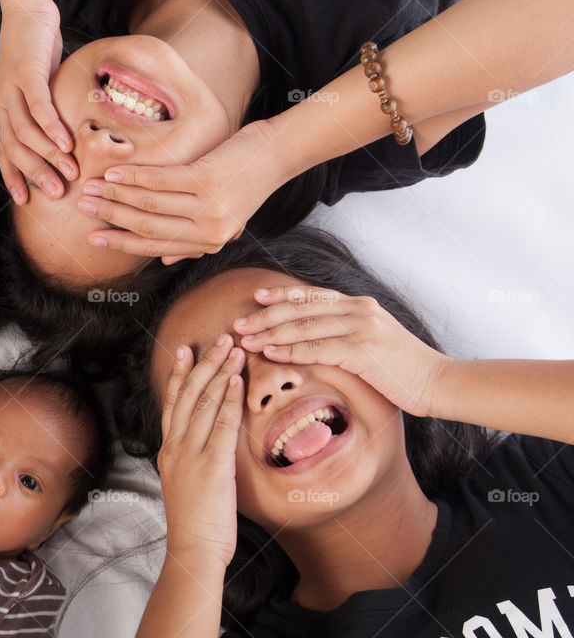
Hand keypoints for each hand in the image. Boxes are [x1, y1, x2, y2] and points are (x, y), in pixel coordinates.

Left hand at [0, 0, 75, 203]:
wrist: (27, 13)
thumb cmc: (36, 52)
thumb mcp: (39, 90)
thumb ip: (46, 115)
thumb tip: (67, 140)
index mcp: (4, 112)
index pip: (5, 152)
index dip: (14, 178)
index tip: (26, 201)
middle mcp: (3, 105)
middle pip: (15, 149)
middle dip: (36, 175)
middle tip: (59, 193)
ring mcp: (11, 90)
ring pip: (26, 133)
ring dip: (49, 156)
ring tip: (70, 171)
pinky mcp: (26, 75)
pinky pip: (38, 107)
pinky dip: (51, 128)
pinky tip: (66, 142)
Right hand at [82, 120, 291, 262]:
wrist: (277, 155)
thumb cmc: (246, 183)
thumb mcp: (223, 220)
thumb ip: (194, 240)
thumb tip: (164, 261)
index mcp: (210, 243)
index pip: (156, 246)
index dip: (122, 242)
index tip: (95, 237)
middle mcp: (209, 231)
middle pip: (147, 226)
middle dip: (110, 217)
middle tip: (84, 206)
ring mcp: (209, 207)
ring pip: (149, 204)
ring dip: (115, 195)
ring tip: (92, 187)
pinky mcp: (207, 180)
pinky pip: (160, 181)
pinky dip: (132, 177)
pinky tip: (114, 172)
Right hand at [158, 335, 244, 568]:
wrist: (192, 550)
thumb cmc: (194, 523)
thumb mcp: (185, 483)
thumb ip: (191, 458)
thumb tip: (204, 442)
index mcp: (169, 450)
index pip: (173, 402)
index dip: (179, 373)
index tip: (184, 348)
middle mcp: (176, 446)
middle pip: (188, 395)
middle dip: (204, 363)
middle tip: (218, 337)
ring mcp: (192, 455)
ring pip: (204, 403)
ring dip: (220, 373)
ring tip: (232, 349)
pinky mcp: (212, 466)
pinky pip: (222, 426)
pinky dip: (230, 401)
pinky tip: (238, 381)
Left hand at [233, 286, 451, 416]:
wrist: (439, 382)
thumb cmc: (404, 369)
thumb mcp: (373, 342)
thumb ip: (346, 334)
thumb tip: (317, 339)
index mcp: (359, 305)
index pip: (313, 295)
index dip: (282, 295)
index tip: (257, 297)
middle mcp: (358, 309)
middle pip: (301, 307)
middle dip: (266, 314)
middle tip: (239, 322)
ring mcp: (361, 327)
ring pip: (304, 325)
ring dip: (270, 332)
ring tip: (245, 338)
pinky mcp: (362, 349)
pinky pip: (316, 348)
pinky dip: (290, 349)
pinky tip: (270, 352)